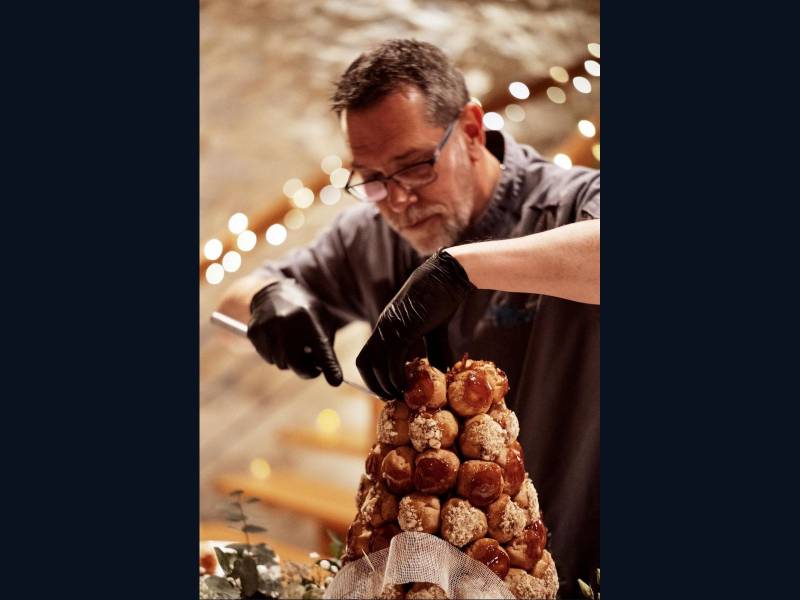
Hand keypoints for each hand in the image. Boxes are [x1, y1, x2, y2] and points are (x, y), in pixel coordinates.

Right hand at [247, 279, 342, 385]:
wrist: (274, 292)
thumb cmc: (304, 311)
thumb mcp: (322, 319)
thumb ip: (325, 345)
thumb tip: (325, 371)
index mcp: (309, 317)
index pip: (321, 348)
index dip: (329, 366)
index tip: (335, 381)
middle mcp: (287, 321)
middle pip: (296, 363)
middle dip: (305, 370)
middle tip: (312, 368)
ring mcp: (268, 326)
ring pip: (280, 363)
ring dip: (289, 360)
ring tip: (292, 344)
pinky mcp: (254, 331)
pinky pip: (267, 357)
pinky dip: (275, 354)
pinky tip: (278, 340)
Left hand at [356, 249, 474, 398]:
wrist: (448, 277)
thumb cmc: (442, 299)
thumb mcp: (434, 329)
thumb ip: (432, 350)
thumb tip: (439, 371)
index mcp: (386, 326)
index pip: (366, 357)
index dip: (373, 377)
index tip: (388, 389)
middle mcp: (383, 327)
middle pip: (365, 364)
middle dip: (376, 385)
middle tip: (393, 397)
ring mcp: (391, 328)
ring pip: (378, 365)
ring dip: (388, 385)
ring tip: (403, 395)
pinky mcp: (403, 329)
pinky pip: (393, 360)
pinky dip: (398, 377)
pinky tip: (409, 384)